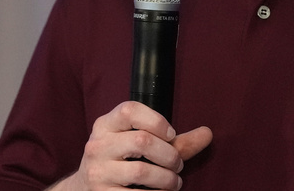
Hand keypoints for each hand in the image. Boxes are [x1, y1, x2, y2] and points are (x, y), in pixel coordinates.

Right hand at [58, 101, 211, 189]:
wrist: (85, 188)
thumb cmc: (121, 160)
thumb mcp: (139, 143)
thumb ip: (174, 140)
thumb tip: (208, 134)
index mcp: (106, 125)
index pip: (129, 110)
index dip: (156, 120)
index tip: (171, 134)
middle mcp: (97, 145)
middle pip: (142, 140)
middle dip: (170, 155)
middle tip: (178, 165)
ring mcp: (97, 171)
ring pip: (141, 170)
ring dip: (167, 179)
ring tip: (174, 182)